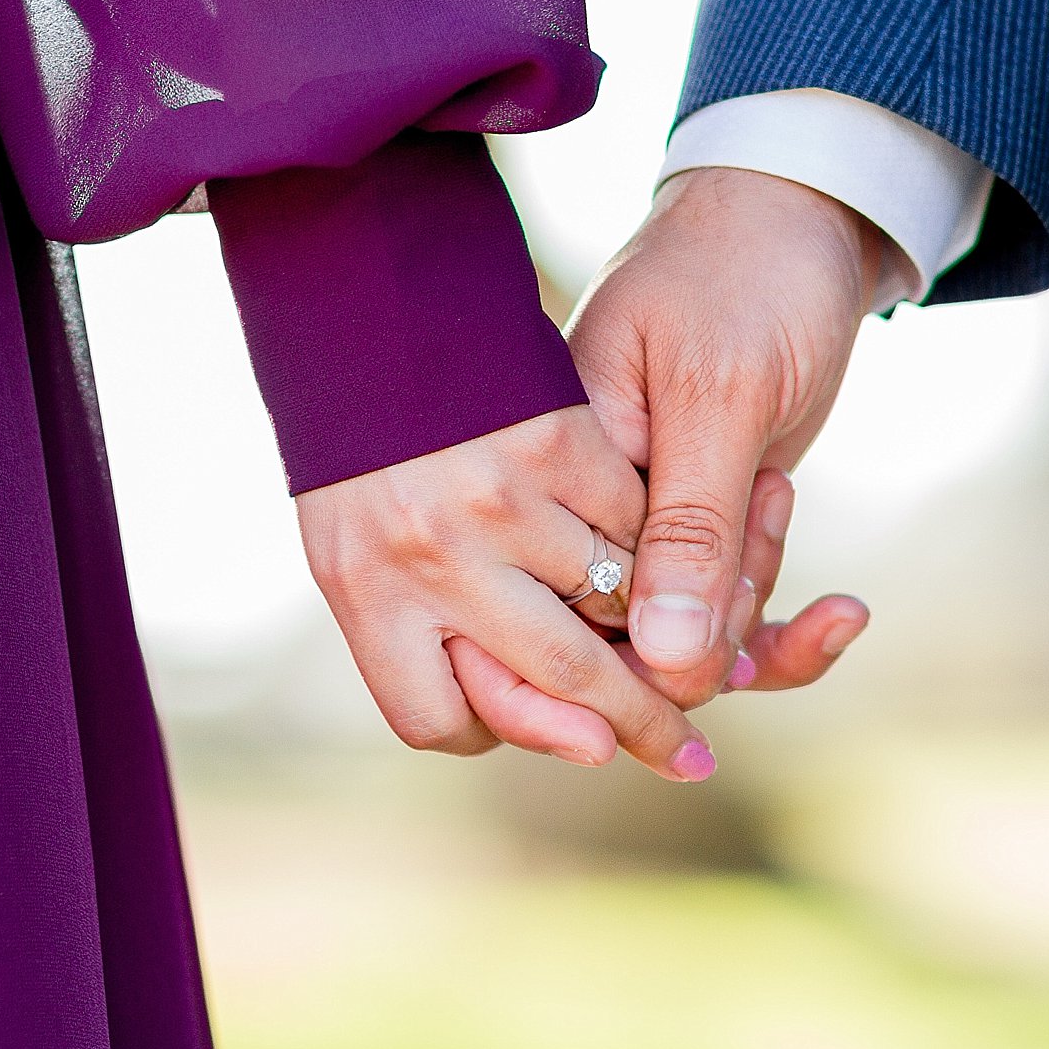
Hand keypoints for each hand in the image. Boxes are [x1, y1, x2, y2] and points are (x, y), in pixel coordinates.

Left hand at [296, 405, 716, 781]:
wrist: (375, 290)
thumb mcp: (359, 537)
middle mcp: (429, 553)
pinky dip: (651, 526)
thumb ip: (435, 639)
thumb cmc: (366, 432)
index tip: (552, 727)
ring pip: (612, 597)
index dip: (497, 732)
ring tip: (668, 610)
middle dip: (640, 724)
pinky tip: (653, 509)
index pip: (437, 721)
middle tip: (689, 758)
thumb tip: (582, 747)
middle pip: (561, 676)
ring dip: (650, 610)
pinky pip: (632, 518)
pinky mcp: (554, 439)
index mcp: (363, 589)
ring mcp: (498, 497)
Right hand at [567, 167, 878, 705]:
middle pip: (629, 640)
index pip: (579, 606)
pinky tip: (843, 611)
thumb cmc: (747, 274)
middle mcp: (584, 508)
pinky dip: (789, 629)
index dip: (653, 638)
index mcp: (555, 463)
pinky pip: (723, 620)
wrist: (801, 215)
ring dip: (758, 605)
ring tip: (779, 492)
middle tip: (767, 499)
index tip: (737, 576)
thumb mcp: (724, 396)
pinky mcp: (695, 528)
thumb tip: (665, 662)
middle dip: (722, 616)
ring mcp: (639, 523)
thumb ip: (692, 529)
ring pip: (687, 638)